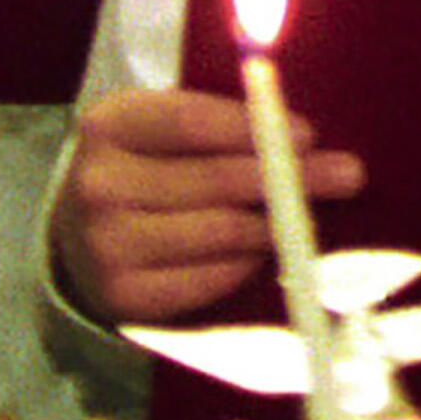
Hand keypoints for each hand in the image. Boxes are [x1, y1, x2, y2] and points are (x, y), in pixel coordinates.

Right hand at [60, 77, 360, 328]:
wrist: (73, 237)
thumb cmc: (138, 168)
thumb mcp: (156, 129)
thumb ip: (215, 124)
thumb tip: (301, 138)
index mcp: (109, 125)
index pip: (193, 122)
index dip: (256, 129)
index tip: (308, 135)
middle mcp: (100, 185)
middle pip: (216, 180)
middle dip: (290, 177)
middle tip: (347, 174)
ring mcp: (107, 246)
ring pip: (220, 232)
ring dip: (274, 225)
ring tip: (306, 217)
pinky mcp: (124, 297)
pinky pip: (208, 279)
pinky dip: (243, 265)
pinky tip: (259, 253)